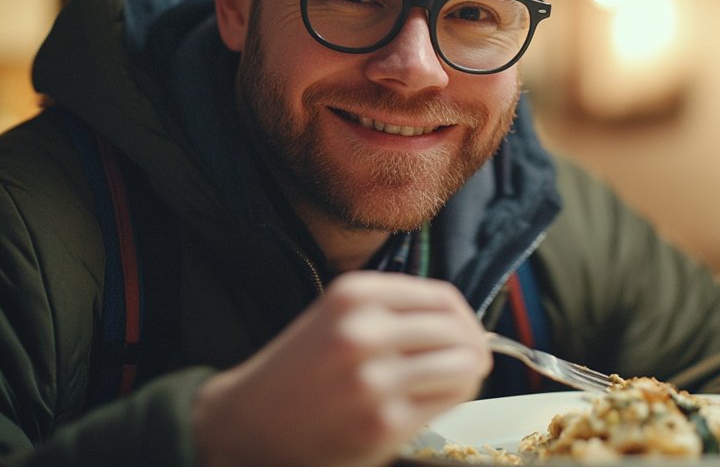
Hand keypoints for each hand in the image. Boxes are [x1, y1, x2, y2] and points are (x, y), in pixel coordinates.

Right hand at [191, 272, 491, 466]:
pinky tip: (433, 404)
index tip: (466, 333)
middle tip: (471, 362)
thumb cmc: (299, 371)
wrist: (246, 425)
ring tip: (454, 383)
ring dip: (467, 375)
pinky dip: (451, 402)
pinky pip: (448, 403)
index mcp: (355, 294)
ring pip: (463, 364)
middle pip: (458, 330)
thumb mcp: (339, 318)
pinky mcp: (383, 423)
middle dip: (473, 347)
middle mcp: (364, 330)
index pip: (443, 297)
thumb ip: (394, 311)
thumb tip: (464, 325)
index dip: (464, 318)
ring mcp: (375, 379)